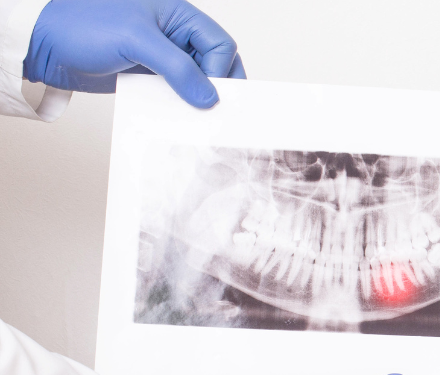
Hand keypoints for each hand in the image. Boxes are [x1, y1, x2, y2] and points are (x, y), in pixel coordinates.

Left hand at [23, 0, 245, 108]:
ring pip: (195, 81)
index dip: (220, 69)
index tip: (210, 93)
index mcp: (177, 14)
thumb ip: (178, 68)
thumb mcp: (136, 41)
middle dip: (216, 86)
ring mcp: (160, 56)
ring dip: (197, 100)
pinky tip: (175, 118)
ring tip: (196, 118)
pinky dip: (177, 106)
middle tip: (214, 110)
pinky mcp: (146, 75)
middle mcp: (173, 34)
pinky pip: (173, 93)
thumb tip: (209, 97)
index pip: (219, 43)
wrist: (43, 44)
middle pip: (214, 63)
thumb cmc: (83, 26)